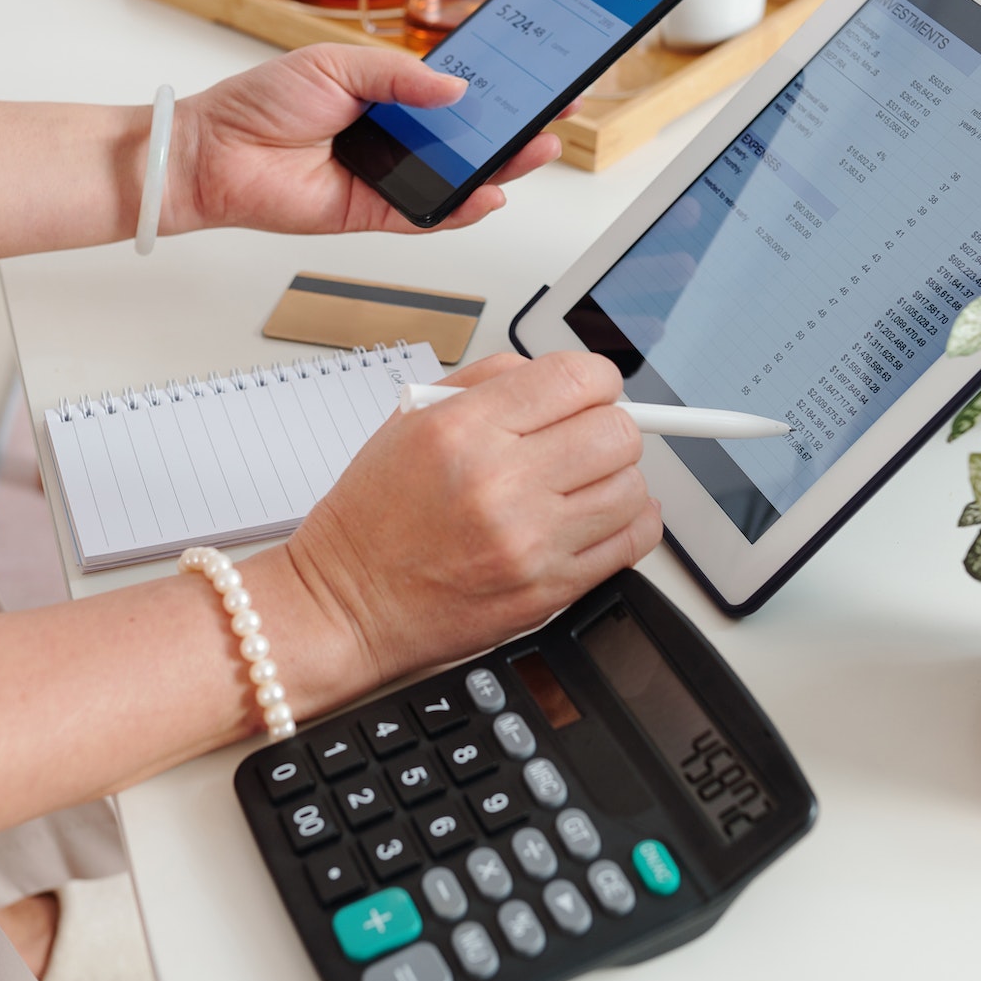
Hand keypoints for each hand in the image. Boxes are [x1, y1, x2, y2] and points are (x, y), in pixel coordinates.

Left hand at [167, 44, 567, 235]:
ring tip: (536, 150)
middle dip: (515, 126)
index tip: (540, 75)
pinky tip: (489, 194)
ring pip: (458, 176)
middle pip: (469, 135)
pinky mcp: (375, 212)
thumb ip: (400, 75)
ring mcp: (389, 175)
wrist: (216, 154)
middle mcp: (395, 134)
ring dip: (500, 167)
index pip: (459, 90)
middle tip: (556, 114)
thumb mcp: (336, 64)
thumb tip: (456, 87)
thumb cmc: (260, 104)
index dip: (500, 85)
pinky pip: (429, 214)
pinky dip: (461, 208)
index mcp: (388, 91)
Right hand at [267, 351, 663, 689]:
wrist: (347, 604)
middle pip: (617, 432)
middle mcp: (501, 484)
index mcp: (464, 430)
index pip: (578, 379)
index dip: (596, 380)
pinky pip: (632, 542)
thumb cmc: (374, 516)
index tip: (589, 392)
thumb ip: (490, 381)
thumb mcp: (411, 420)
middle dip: (608, 427)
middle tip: (583, 438)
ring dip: (615, 477)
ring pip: (632, 486)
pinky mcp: (549, 590)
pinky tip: (600, 516)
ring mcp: (530, 542)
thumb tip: (563, 376)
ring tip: (581, 483)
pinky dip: (630, 522)